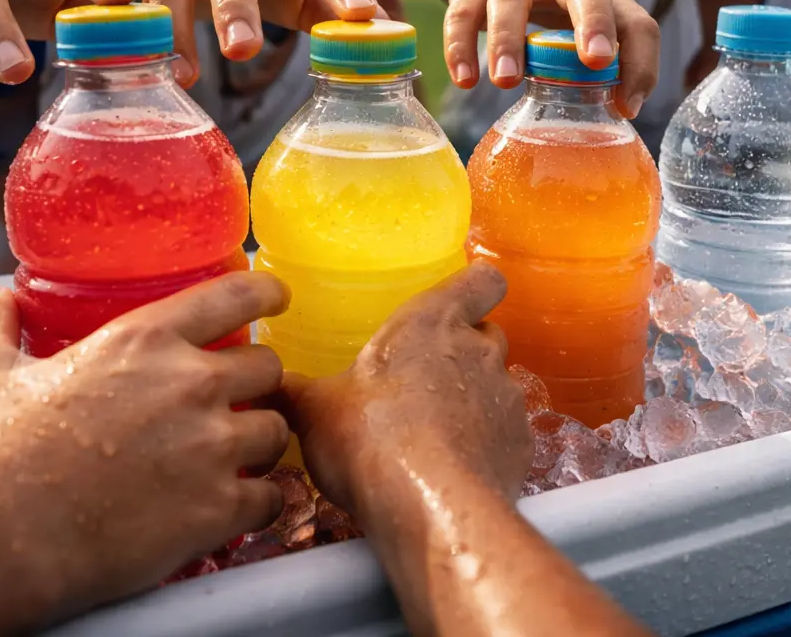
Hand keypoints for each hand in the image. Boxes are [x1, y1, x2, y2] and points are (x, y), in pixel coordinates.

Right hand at [0, 273, 291, 612]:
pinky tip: (234, 509)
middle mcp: (190, 385)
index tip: (275, 299)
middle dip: (255, 385)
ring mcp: (211, 446)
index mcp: (145, 341)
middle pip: (268, 367)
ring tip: (231, 461)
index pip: (235, 295)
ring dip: (259, 444)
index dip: (264, 293)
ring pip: (276, 430)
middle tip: (231, 404)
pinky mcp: (219, 507)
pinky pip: (271, 496)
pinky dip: (258, 503)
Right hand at [281, 263, 531, 517]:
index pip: (482, 280)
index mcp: (433, 322)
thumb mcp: (315, 410)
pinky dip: (486, 443)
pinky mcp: (521, 446)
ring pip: (497, 384)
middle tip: (423, 376)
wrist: (432, 510)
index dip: (474, 287)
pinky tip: (454, 467)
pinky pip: (506, 433)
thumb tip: (269, 386)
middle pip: (488, 332)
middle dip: (463, 348)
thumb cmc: (371, 437)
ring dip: (474, 398)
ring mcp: (507, 399)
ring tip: (435, 430)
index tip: (459, 300)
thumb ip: (295, 391)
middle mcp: (478, 351)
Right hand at [443, 0, 657, 117]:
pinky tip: (465, 80)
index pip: (636, 21)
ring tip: (506, 81)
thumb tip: (623, 109)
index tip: (627, 105)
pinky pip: (462, 12)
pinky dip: (460, 45)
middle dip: (593, 22)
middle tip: (595, 61)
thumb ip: (612, 56)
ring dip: (508, 39)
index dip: (640, 62)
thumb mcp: (592, 16)